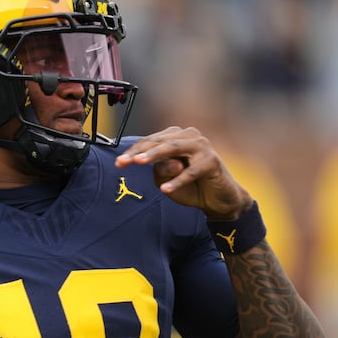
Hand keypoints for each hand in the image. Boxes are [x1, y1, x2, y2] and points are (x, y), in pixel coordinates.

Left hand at [114, 126, 251, 219]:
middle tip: (123, 162)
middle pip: (159, 141)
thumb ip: (159, 169)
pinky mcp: (212, 161)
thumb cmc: (190, 187)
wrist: (219, 200)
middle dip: (139, 152)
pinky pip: (191, 171)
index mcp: (176, 136)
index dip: (133, 151)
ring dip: (155, 155)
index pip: (150, 141)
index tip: (119, 162)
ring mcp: (202, 146)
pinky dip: (178, 180)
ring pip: (173, 148)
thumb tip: (158, 162)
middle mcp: (189, 136)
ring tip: (139, 162)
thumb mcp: (167, 178)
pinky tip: (165, 189)